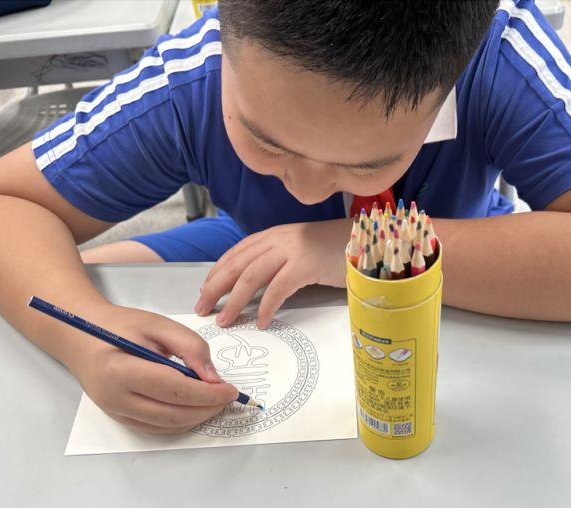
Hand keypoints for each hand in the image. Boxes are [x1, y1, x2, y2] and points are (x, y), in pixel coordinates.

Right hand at [67, 305, 238, 433]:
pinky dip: (179, 422)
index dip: (207, 394)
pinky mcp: (118, 417)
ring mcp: (114, 412)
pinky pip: (155, 427)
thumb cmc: (119, 326)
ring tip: (214, 402)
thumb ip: (189, 346)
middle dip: (206, 408)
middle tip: (227, 397)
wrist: (80, 336)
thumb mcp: (158, 324)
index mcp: (121, 371)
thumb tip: (212, 377)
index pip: (174, 390)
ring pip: (166, 426)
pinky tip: (194, 408)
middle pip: (172, 414)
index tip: (230, 389)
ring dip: (196, 418)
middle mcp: (115, 398)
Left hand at [195, 219, 350, 328]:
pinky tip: (261, 322)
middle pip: (237, 264)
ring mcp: (292, 250)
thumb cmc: (337, 250)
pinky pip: (277, 289)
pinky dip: (266, 307)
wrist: (368, 242)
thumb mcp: (301, 250)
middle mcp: (278, 239)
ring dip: (234, 301)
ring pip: (251, 277)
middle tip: (202, 308)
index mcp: (275, 234)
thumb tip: (257, 286)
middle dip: (215, 287)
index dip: (217, 271)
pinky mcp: (306, 265)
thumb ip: (279, 261)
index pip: (237, 252)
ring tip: (225, 319)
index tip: (205, 289)